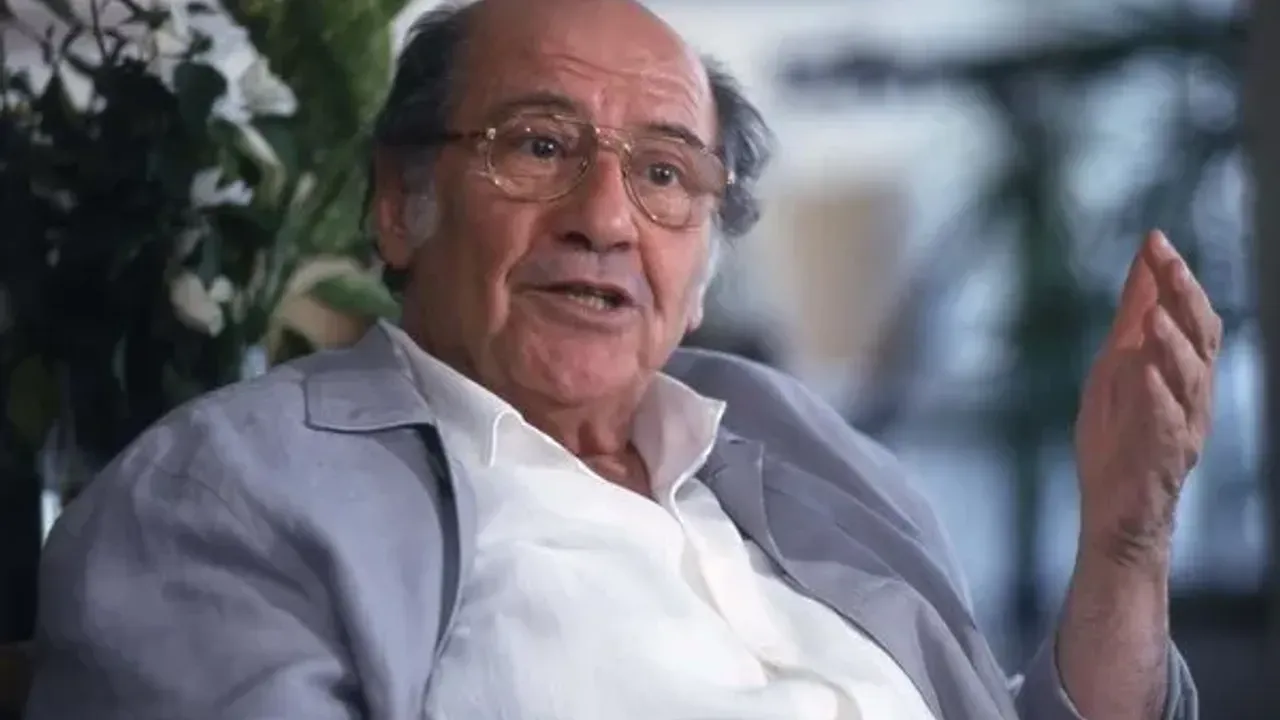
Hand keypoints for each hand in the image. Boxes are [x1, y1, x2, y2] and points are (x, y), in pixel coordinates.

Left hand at [1074, 230, 1221, 566]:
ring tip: (1157, 317)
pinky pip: (1167, 425)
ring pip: (1190, 379)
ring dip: (1173, 345)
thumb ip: (1133, 320)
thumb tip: (1142, 265)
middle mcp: (1191, 393)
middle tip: (1167, 262)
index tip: (1154, 240)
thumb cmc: (1119, 435)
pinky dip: (1157, 398)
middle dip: (1184, 297)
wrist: (1115, 509)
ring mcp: (1182, 424)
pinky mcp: (1164, 456)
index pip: (1187, 313)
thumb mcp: (1117, 366)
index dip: (1175, 276)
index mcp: (1180, 369)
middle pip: (1200, 337)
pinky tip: (1146, 376)